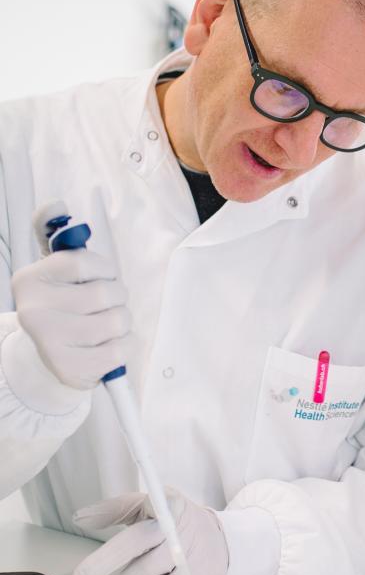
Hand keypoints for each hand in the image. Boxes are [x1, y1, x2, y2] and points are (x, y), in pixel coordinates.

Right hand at [11, 247, 130, 389]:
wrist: (54, 353)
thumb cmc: (66, 303)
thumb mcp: (58, 266)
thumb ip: (58, 233)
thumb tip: (55, 204)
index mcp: (30, 280)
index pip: (83, 262)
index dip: (105, 269)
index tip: (101, 277)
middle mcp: (33, 311)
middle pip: (105, 293)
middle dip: (118, 297)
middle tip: (106, 305)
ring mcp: (48, 343)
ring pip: (116, 321)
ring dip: (123, 321)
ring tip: (108, 324)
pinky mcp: (67, 369)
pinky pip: (118, 351)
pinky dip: (125, 345)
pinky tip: (109, 344)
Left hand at [72, 488, 229, 574]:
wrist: (222, 542)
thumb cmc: (176, 522)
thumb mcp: (150, 507)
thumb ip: (116, 510)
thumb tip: (80, 517)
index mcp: (166, 502)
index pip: (134, 506)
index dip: (109, 513)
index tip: (82, 524)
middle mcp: (177, 524)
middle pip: (137, 541)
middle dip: (105, 559)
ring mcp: (187, 552)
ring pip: (146, 572)